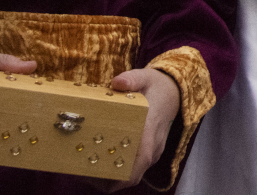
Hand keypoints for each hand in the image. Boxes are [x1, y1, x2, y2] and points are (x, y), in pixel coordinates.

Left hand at [91, 67, 179, 190]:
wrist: (175, 92)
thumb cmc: (156, 86)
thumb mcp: (145, 76)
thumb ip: (132, 79)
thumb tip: (116, 83)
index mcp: (150, 129)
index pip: (140, 159)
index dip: (120, 173)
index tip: (96, 174)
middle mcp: (153, 146)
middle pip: (132, 175)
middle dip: (107, 179)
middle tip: (81, 172)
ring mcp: (153, 151)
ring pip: (133, 174)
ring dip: (111, 177)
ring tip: (84, 169)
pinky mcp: (149, 153)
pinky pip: (134, 169)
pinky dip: (117, 171)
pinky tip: (98, 162)